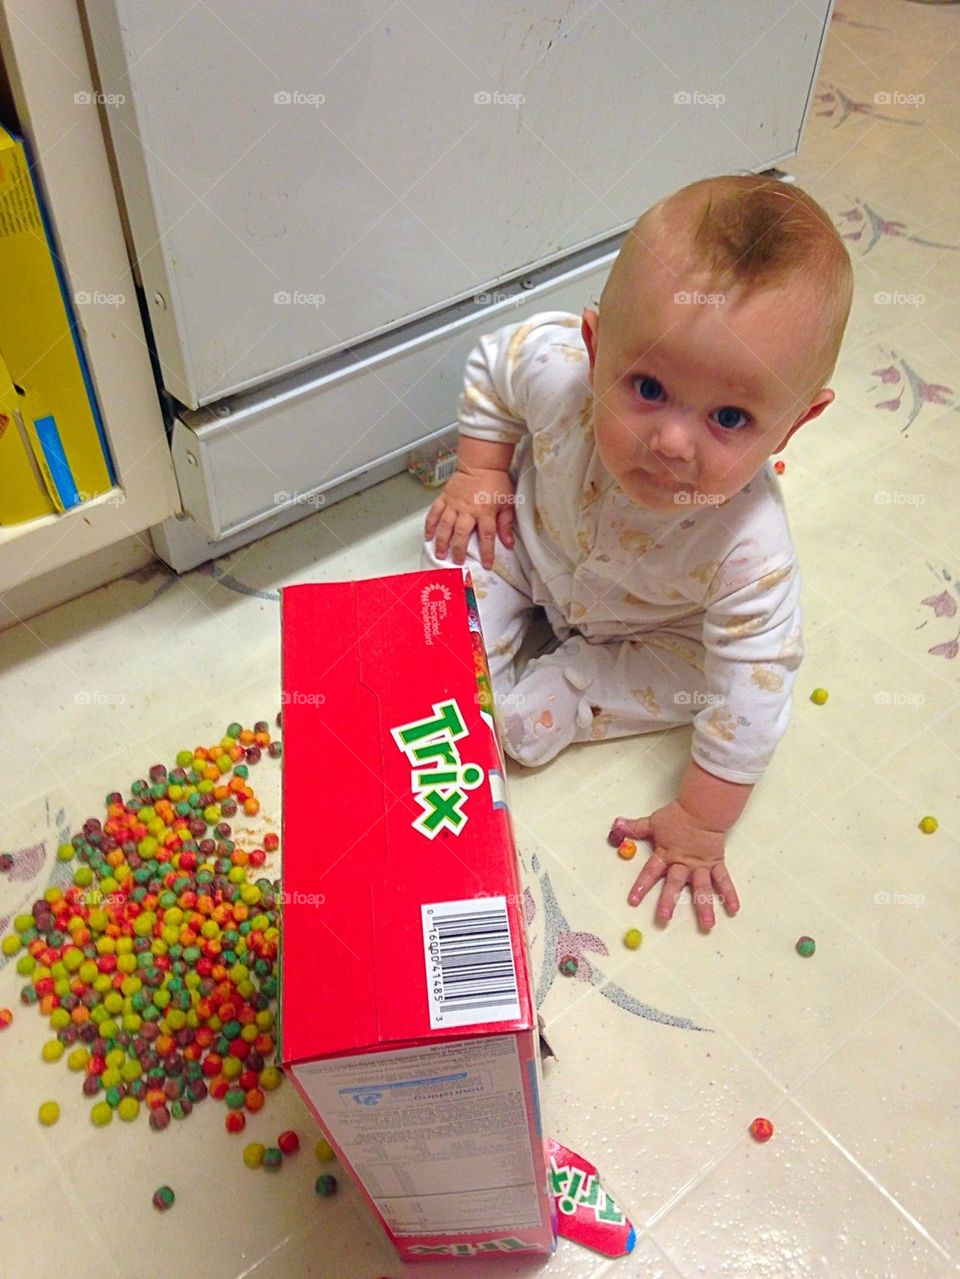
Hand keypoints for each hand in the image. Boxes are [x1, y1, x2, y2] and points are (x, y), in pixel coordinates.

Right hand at [424, 466, 515, 568]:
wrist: (482, 464)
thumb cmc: (496, 482)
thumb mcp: (507, 503)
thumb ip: (506, 524)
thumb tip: (509, 544)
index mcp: (485, 512)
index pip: (487, 536)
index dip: (487, 552)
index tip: (486, 565)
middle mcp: (468, 510)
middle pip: (462, 533)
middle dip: (459, 550)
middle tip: (457, 562)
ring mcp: (454, 504)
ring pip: (446, 525)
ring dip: (442, 541)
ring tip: (440, 554)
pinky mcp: (445, 497)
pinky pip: (435, 512)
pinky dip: (430, 524)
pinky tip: (427, 536)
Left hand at [608, 804, 740, 929]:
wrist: (702, 808)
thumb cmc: (677, 816)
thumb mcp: (653, 822)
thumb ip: (635, 827)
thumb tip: (616, 825)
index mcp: (666, 855)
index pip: (650, 872)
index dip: (641, 886)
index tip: (633, 901)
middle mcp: (682, 863)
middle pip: (674, 883)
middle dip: (668, 900)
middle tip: (664, 918)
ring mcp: (700, 865)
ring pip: (702, 887)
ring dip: (704, 906)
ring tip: (707, 925)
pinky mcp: (716, 864)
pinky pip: (723, 880)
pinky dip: (730, 893)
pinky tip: (733, 909)